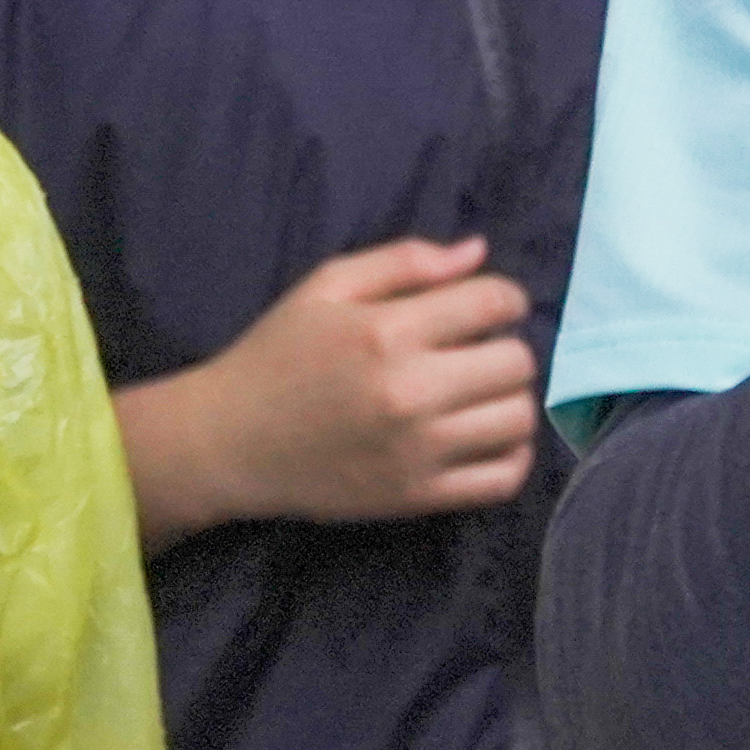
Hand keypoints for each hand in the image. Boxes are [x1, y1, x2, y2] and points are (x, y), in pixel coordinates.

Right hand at [121, 237, 538, 541]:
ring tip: (480, 394)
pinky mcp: (419, 497)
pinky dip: (512, 457)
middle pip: (516, 363)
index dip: (506, 298)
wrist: (231, 442)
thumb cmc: (278, 354)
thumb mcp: (326, 287)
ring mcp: (418, 452)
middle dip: (506, 347)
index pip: (494, 303)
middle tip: (478, 351)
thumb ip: (403, 262)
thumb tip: (478, 252)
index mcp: (386, 332)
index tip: (491, 306)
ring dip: (510, 399)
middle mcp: (410, 393)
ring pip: (518, 419)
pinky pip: (503, 480)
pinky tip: (487, 437)